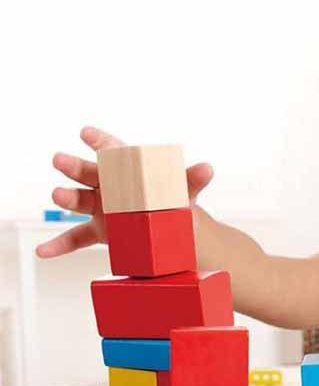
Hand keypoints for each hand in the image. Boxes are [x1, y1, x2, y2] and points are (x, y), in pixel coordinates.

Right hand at [37, 126, 213, 257]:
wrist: (174, 236)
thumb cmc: (175, 206)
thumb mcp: (184, 193)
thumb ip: (191, 180)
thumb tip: (208, 168)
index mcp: (129, 172)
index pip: (113, 151)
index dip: (100, 141)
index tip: (87, 133)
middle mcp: (111, 187)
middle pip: (90, 174)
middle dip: (75, 166)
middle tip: (60, 160)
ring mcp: (102, 210)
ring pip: (81, 201)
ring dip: (67, 198)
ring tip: (58, 195)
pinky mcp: (100, 232)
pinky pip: (76, 238)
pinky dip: (59, 245)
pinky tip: (44, 251)